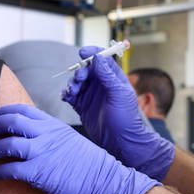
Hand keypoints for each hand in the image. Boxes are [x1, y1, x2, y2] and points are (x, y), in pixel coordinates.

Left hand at [0, 103, 157, 193]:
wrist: (105, 180)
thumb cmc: (91, 163)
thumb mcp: (71, 138)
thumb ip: (52, 133)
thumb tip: (36, 134)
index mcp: (54, 125)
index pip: (23, 110)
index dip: (5, 112)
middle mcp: (45, 135)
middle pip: (11, 122)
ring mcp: (41, 153)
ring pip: (6, 144)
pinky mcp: (38, 173)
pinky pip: (10, 169)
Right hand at [61, 47, 175, 180]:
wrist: (120, 140)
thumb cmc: (126, 117)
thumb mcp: (119, 93)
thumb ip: (107, 75)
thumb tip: (98, 57)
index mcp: (113, 77)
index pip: (101, 59)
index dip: (92, 53)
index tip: (83, 53)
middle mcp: (101, 84)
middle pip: (86, 69)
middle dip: (80, 71)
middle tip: (79, 79)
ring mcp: (91, 95)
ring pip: (77, 82)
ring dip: (72, 83)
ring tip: (73, 91)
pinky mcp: (82, 106)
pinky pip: (71, 96)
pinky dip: (66, 94)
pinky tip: (66, 97)